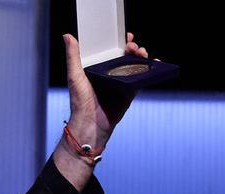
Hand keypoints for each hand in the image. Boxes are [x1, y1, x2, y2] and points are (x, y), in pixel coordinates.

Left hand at [54, 32, 149, 186]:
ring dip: (142, 57)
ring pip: (135, 65)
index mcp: (97, 67)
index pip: (111, 50)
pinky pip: (141, 79)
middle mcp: (110, 73)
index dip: (119, 41)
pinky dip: (150, 72)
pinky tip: (156, 64)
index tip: (126, 37)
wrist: (91, 125)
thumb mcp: (75, 76)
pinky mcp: (129, 93)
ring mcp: (121, 83)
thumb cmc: (79, 102)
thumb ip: (73, 56)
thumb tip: (68, 36)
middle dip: (133, 48)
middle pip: (125, 56)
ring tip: (143, 54)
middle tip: (134, 47)